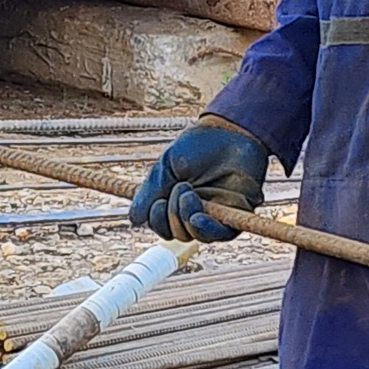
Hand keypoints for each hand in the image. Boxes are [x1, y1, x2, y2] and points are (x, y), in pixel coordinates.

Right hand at [128, 117, 267, 241]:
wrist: (226, 132)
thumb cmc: (195, 148)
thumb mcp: (165, 168)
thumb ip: (150, 193)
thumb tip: (134, 219)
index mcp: (175, 202)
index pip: (162, 225)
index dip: (156, 219)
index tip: (158, 201)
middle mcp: (194, 212)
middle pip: (177, 234)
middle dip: (171, 215)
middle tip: (181, 186)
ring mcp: (215, 215)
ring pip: (195, 235)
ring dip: (185, 218)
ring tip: (189, 192)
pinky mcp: (235, 215)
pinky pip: (220, 233)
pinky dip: (205, 229)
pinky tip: (197, 218)